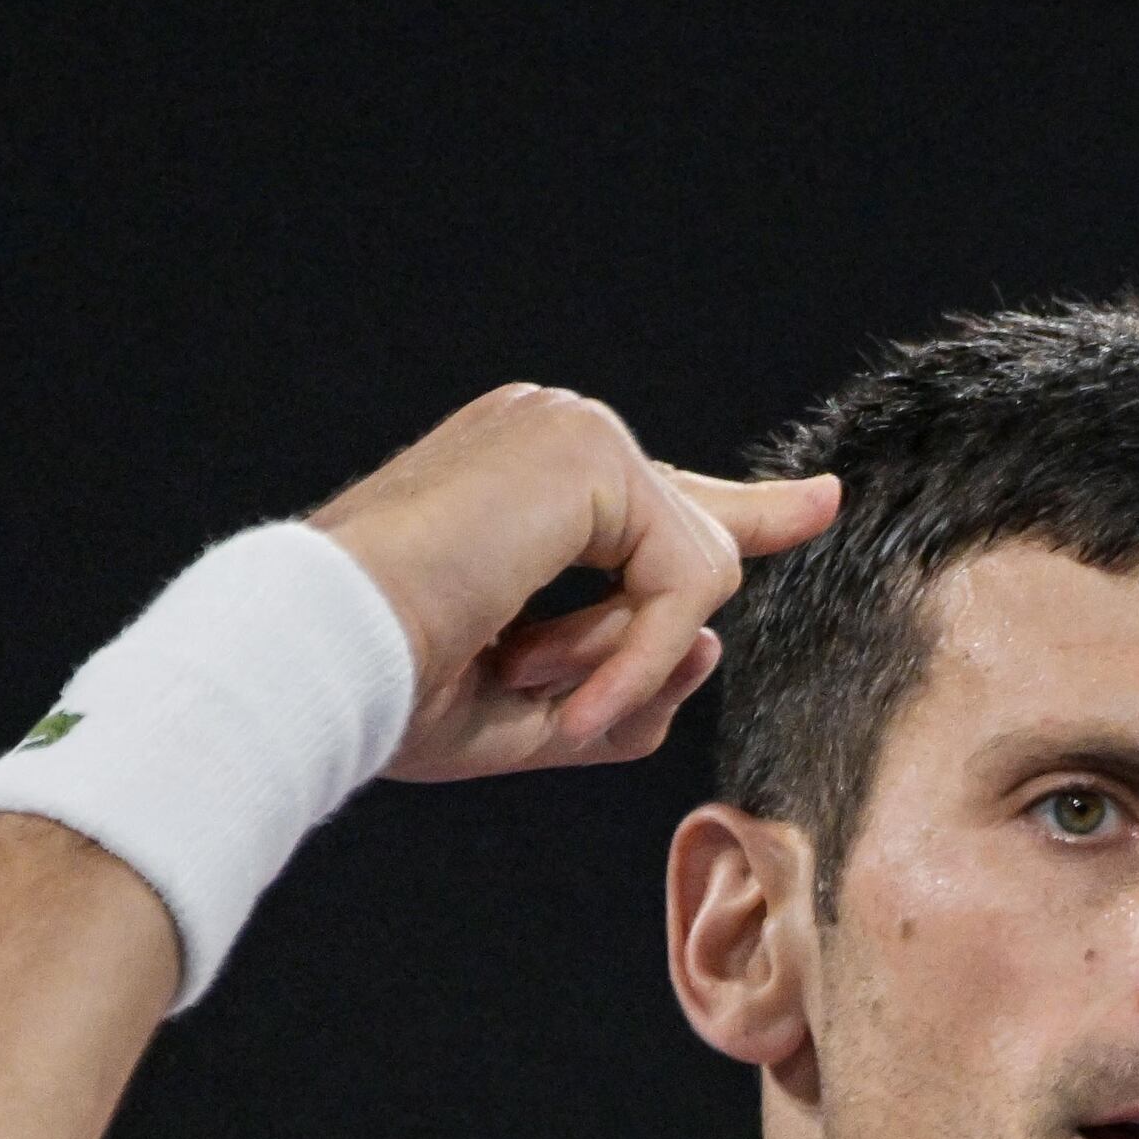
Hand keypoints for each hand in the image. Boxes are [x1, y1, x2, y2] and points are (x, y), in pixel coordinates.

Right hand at [311, 385, 838, 780]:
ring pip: (696, 575)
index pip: (659, 500)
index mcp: (529, 477)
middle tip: (518, 669)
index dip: (749, 511)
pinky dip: (636, 652)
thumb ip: (626, 685)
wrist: (318, 655)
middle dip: (636, 646)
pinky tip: (545, 679)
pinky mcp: (593, 453)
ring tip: (514, 671)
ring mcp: (574, 431)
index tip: (820, 504)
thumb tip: (715, 650)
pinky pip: (690, 582)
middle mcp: (554, 433)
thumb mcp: (528, 707)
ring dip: (620, 658)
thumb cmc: (391, 688)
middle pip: (694, 544)